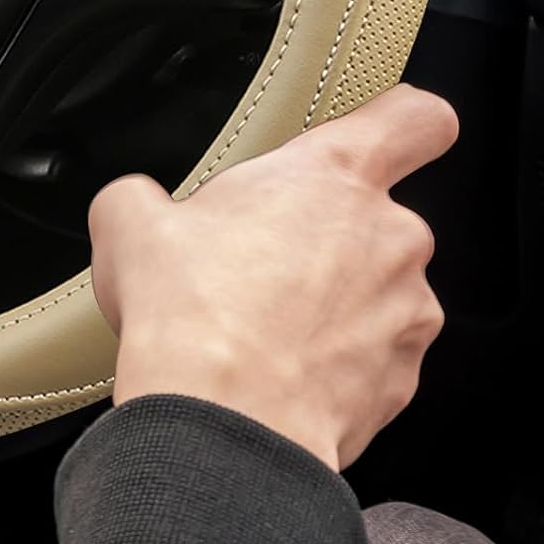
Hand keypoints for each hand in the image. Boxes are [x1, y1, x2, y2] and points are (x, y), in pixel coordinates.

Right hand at [88, 84, 456, 470]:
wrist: (221, 426)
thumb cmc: (192, 316)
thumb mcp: (129, 220)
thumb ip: (146, 194)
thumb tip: (136, 206)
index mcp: (333, 175)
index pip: (415, 117)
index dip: (399, 119)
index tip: (378, 132)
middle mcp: (388, 237)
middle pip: (377, 214)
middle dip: (324, 233)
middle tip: (259, 257)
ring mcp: (405, 314)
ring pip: (377, 289)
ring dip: (332, 301)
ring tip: (262, 324)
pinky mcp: (402, 382)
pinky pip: (375, 355)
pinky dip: (336, 360)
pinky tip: (277, 370)